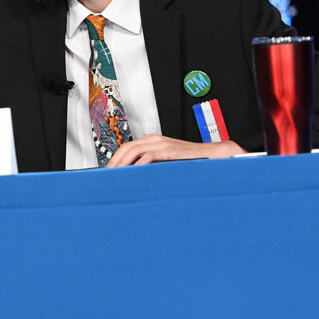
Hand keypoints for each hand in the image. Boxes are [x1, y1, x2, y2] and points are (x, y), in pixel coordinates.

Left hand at [106, 135, 244, 166]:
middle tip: (107, 175)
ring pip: (134, 150)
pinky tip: (132, 172)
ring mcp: (162, 144)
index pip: (127, 147)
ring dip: (122, 163)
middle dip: (114, 161)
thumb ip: (152, 166)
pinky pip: (149, 156)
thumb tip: (134, 178)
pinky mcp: (169, 151)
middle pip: (126, 148)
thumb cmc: (189, 161)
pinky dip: (138, 163)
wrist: (211, 156)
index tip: (108, 171)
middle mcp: (155, 140)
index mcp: (152, 141)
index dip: (115, 158)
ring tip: (115, 175)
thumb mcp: (167, 162)